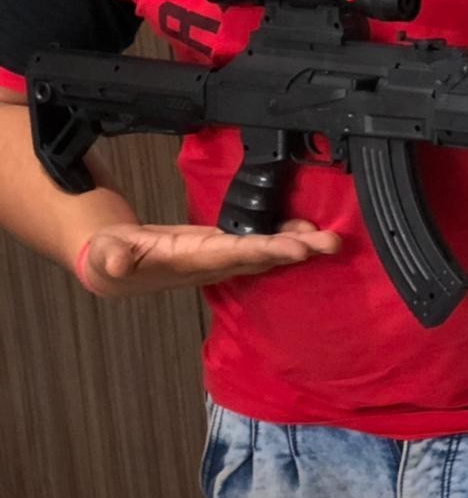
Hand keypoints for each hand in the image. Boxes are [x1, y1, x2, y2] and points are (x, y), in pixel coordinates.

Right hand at [79, 219, 341, 296]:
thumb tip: (119, 260)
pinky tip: (308, 229)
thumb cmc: (113, 260)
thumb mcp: (107, 258)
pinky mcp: (224, 246)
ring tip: (331, 239)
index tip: (299, 248)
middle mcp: (215, 263)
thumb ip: (114, 259)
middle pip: (263, 256)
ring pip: (267, 251)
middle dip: (298, 250)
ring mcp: (223, 257)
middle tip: (331, 243)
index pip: (236, 255)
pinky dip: (285, 236)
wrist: (117, 268)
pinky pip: (261, 243)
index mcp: (193, 261)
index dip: (268, 250)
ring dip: (300, 245)